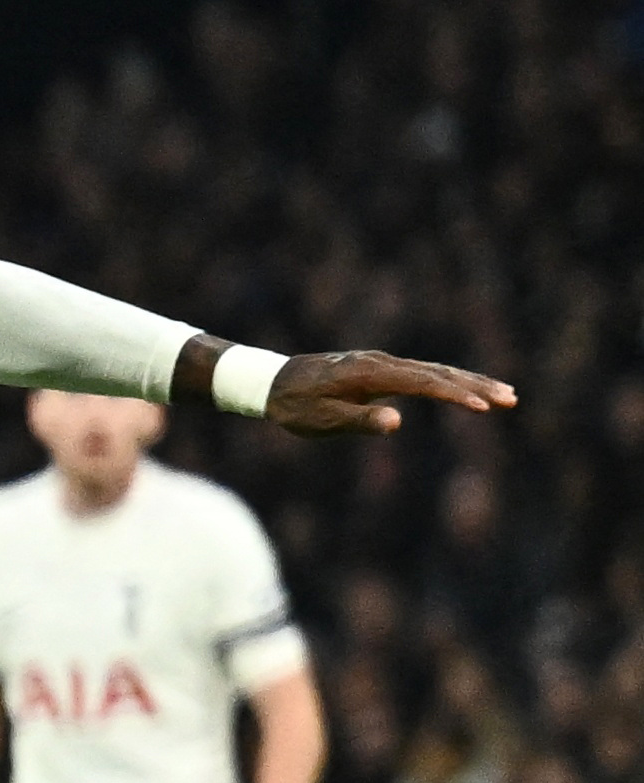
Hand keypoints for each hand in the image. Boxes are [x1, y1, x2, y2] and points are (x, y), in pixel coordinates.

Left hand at [261, 348, 514, 434]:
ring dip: (471, 381)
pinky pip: (424, 373)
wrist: (271, 382)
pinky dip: (451, 380)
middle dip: (477, 385)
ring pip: (436, 370)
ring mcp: (383, 363)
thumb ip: (359, 421)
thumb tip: (396, 421)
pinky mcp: (382, 369)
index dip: (454, 395)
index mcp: (370, 373)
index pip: (423, 383)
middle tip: (511, 399)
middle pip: (439, 372)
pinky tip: (469, 389)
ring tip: (505, 395)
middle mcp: (382, 362)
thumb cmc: (295, 406)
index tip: (481, 408)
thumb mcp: (322, 420)